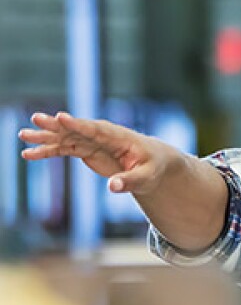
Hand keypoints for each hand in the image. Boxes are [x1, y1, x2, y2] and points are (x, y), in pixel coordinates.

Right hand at [20, 111, 172, 195]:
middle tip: (36, 119)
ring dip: (45, 138)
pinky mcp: (85, 150)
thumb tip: (113, 187)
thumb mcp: (146, 177)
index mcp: (118, 136)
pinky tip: (28, 155)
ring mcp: (91, 141)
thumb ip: (129, 181)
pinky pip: (62, 149)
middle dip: (56, 125)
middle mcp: (101, 135)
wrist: (152, 162)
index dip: (78, 124)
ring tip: (23, 136)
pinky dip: (47, 151)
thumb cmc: (152, 167)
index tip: (61, 117)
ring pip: (64, 138)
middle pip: (75, 129)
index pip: (96, 129)